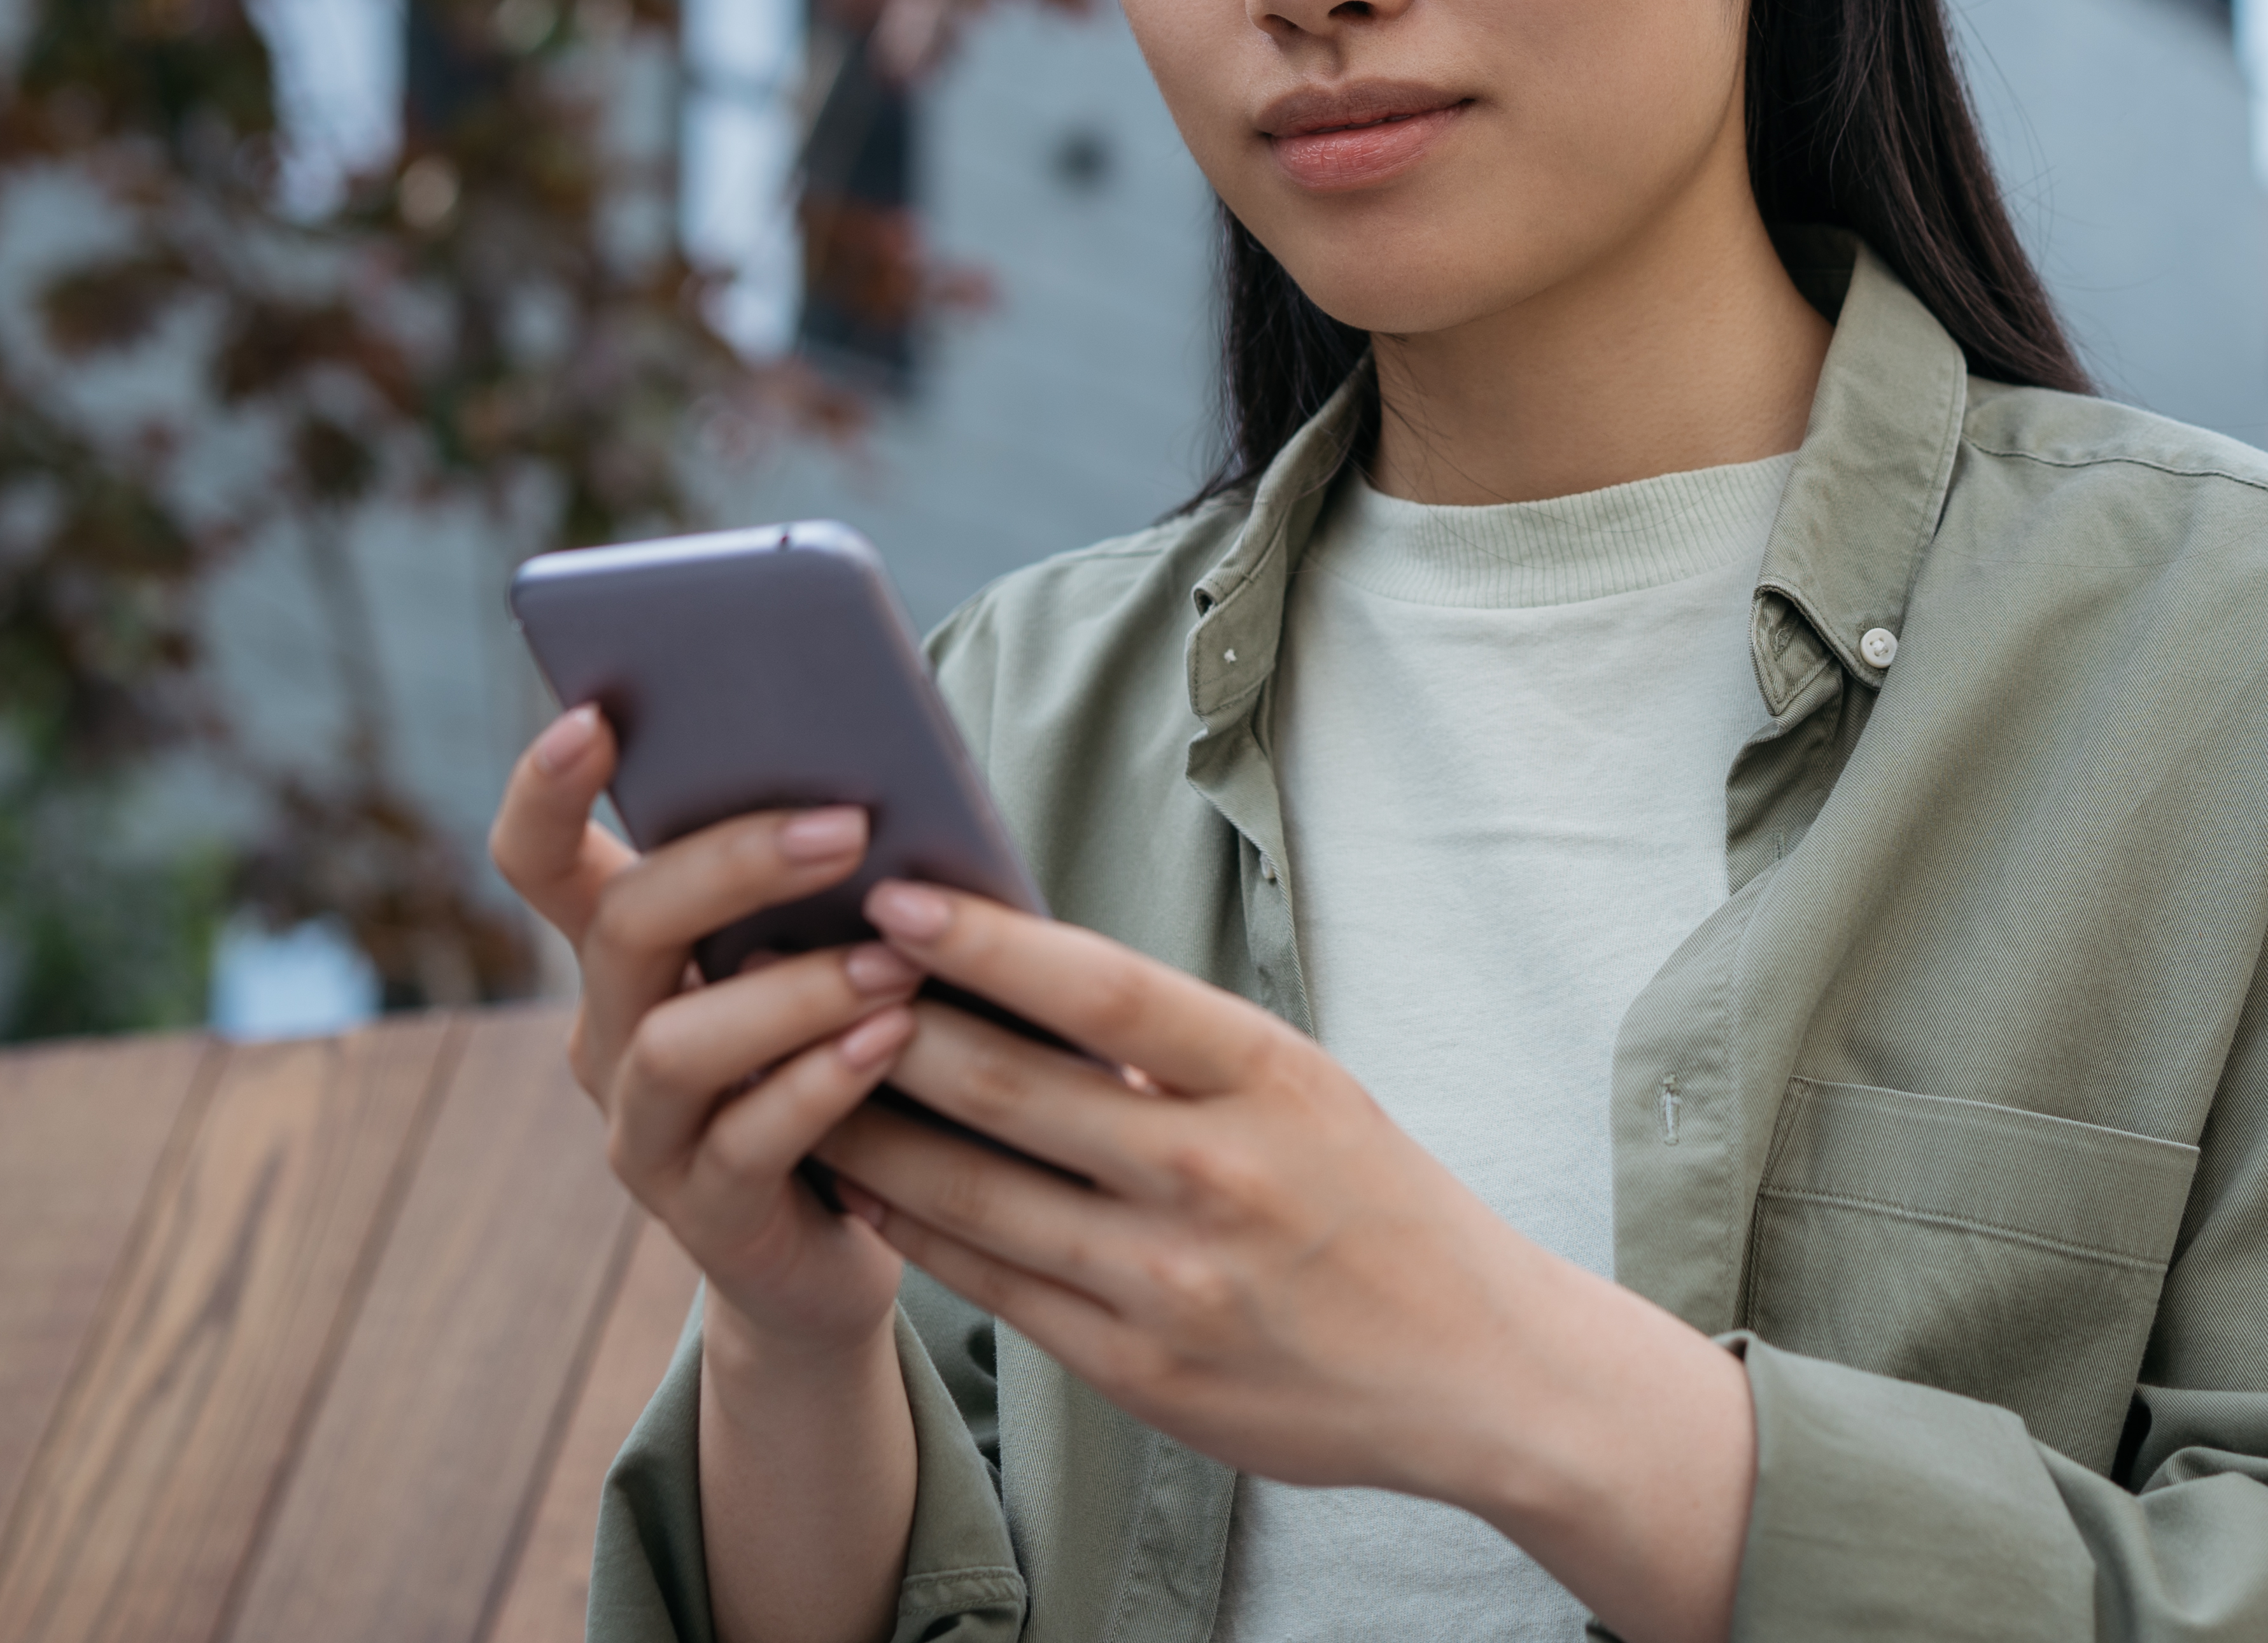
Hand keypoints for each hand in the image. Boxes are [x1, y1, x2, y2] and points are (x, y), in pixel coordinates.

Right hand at [486, 705, 920, 1361]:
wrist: (848, 1239)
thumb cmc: (846, 1057)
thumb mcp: (824, 956)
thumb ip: (824, 884)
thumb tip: (888, 773)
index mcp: (627, 954)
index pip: (540, 860)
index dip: (545, 790)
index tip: (593, 714)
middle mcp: (610, 1036)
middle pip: (621, 927)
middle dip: (729, 865)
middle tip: (848, 825)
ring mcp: (646, 1131)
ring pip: (672, 1045)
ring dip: (790, 991)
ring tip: (893, 960)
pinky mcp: (707, 1215)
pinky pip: (746, 1145)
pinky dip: (820, 1084)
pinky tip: (890, 1041)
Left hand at [814, 881, 1756, 1642]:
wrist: (1474, 1367)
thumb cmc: (1373, 1203)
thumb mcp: (1305, 1092)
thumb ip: (1175, 1052)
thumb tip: (1023, 977)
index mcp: (1270, 1077)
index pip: (1102, 990)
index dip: (987, 942)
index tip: (897, 899)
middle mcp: (1216, 1173)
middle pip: (1010, 1088)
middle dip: (889, 1027)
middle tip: (804, 977)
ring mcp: (1171, 1280)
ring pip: (974, 1191)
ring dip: (868, 1130)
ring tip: (793, 1075)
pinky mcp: (1136, 1368)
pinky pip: (991, 1283)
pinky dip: (914, 1227)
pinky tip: (863, 1185)